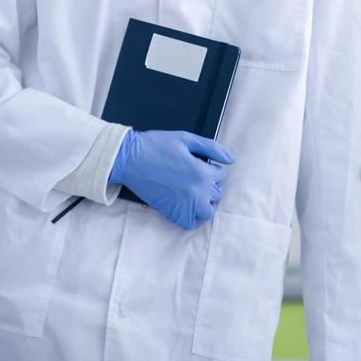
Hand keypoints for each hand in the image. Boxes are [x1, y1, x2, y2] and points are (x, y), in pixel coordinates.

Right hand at [110, 129, 234, 229]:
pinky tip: (184, 205)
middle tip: (192, 177)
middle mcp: (197, 191)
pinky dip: (190, 216)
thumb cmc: (155, 145)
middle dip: (208, 185)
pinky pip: (190, 222)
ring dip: (202, 202)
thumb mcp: (185, 138)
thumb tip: (231, 159)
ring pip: (207, 211)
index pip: (220, 176)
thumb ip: (211, 148)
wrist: (129, 158)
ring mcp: (185, 204)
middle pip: (215, 194)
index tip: (199, 165)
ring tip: (191, 192)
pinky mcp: (172, 212)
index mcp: (202, 172)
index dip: (211, 169)